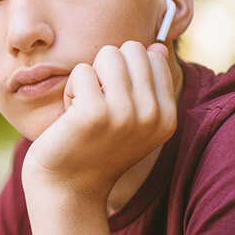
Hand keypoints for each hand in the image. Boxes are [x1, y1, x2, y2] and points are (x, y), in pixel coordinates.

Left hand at [22, 41, 175, 203]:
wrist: (67, 189)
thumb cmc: (93, 148)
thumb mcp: (131, 118)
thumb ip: (147, 84)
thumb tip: (157, 45)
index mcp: (167, 116)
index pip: (154, 57)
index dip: (125, 72)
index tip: (115, 104)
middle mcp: (153, 115)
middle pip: (132, 49)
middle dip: (107, 70)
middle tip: (97, 104)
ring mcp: (125, 114)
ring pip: (107, 54)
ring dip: (89, 78)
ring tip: (85, 109)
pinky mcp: (94, 113)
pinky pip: (81, 71)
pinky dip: (70, 90)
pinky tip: (71, 118)